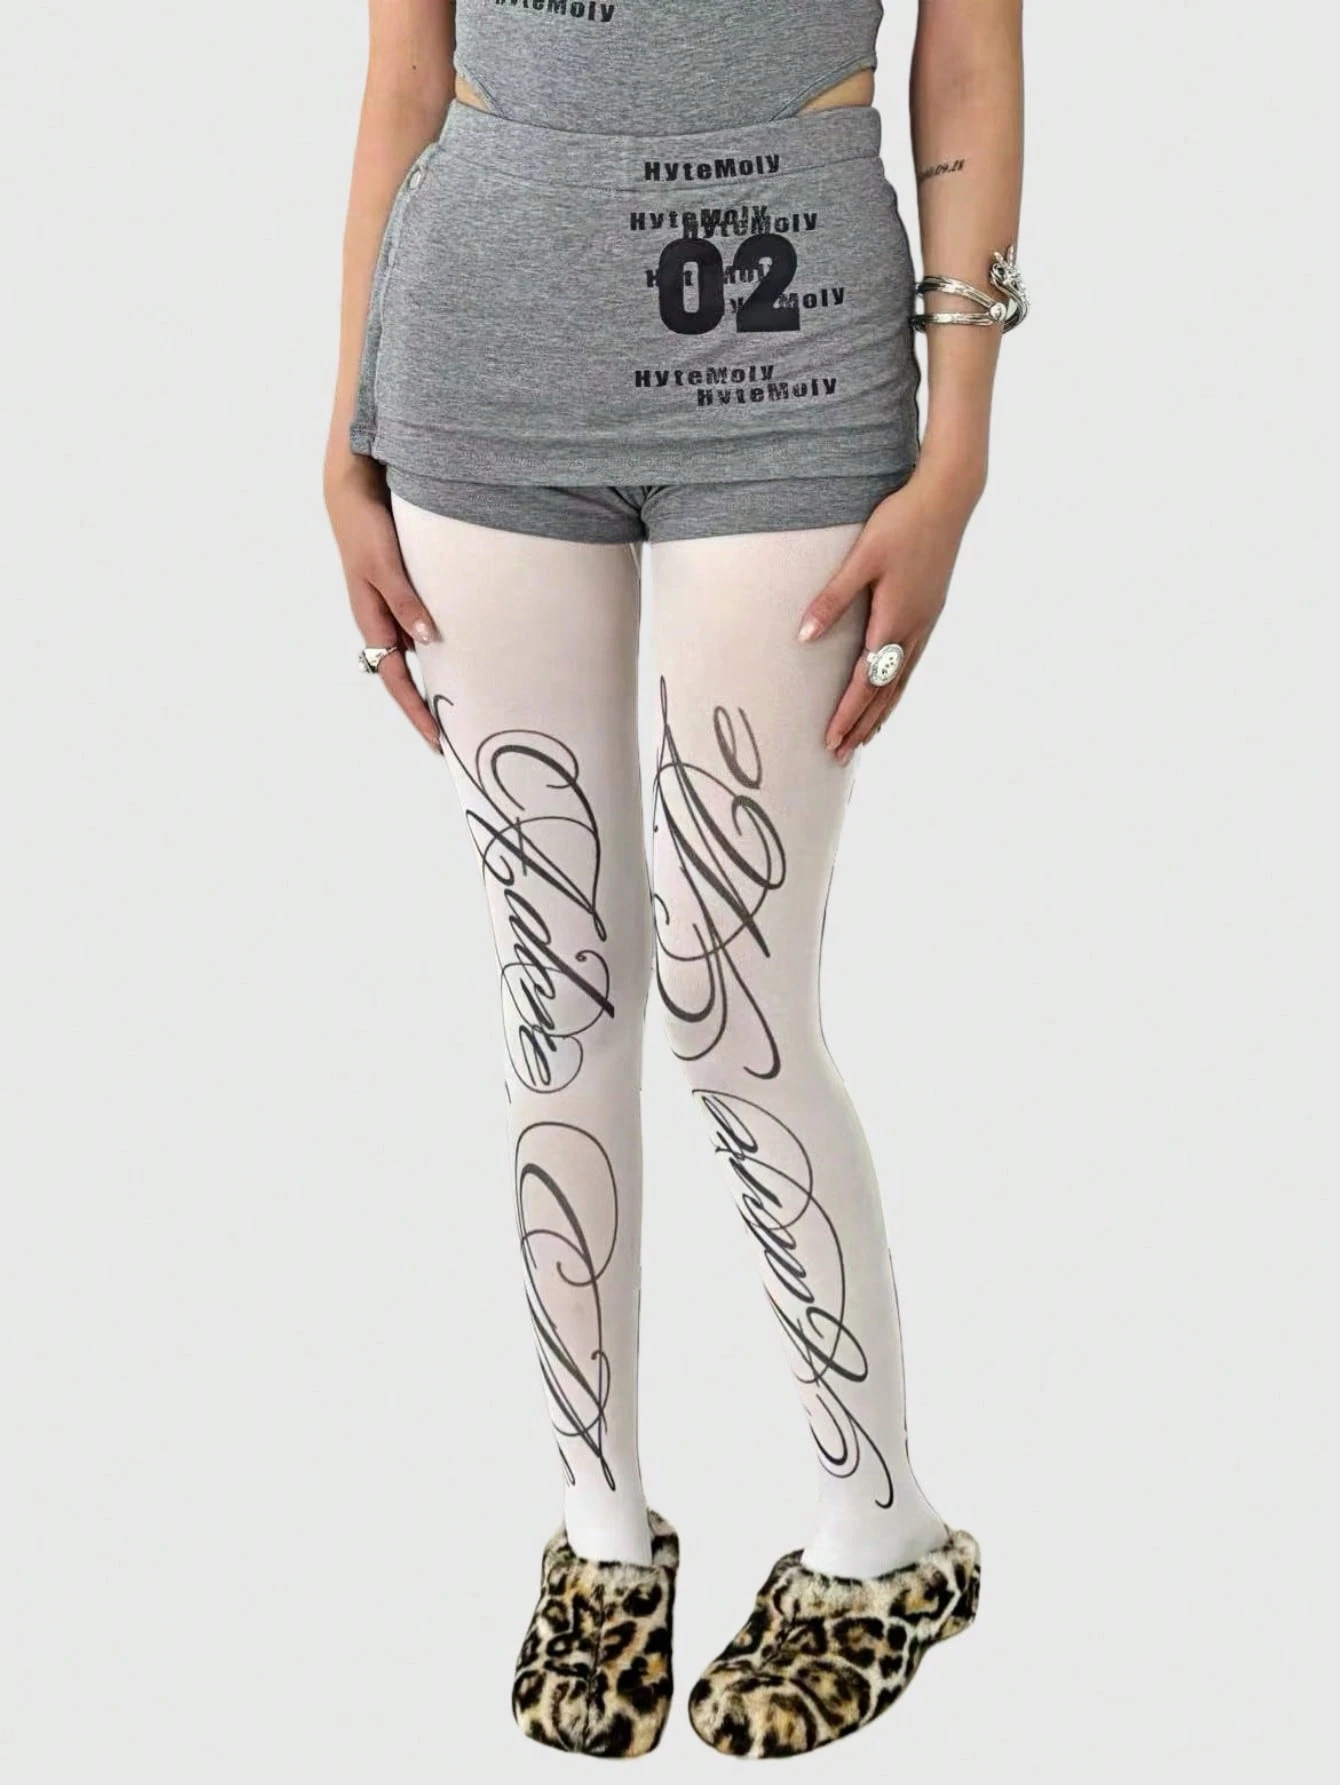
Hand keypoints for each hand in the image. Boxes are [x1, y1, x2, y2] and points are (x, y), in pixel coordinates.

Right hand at [324, 451, 442, 751]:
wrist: (354, 493)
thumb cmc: (366, 528)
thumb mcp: (385, 565)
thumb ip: (406, 602)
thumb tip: (427, 640)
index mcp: (373, 623)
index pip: (398, 681)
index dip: (417, 712)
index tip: (438, 740)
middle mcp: (382, 623)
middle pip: (405, 678)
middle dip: (425, 709)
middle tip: (454, 736)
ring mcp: (392, 610)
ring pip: (414, 656)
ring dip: (434, 681)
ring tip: (463, 706)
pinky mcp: (403, 593)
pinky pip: (421, 631)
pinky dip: (438, 650)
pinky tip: (460, 656)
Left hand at [797, 460, 982, 761]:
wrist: (948, 498)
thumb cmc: (902, 522)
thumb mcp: (861, 557)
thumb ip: (833, 598)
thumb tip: (805, 636)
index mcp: (894, 620)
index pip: (866, 681)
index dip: (847, 713)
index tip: (830, 739)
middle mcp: (912, 630)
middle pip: (884, 692)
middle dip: (860, 725)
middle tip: (840, 755)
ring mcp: (924, 623)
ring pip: (900, 682)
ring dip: (879, 713)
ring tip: (863, 739)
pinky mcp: (929, 613)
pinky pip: (910, 664)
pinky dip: (896, 689)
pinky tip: (889, 695)